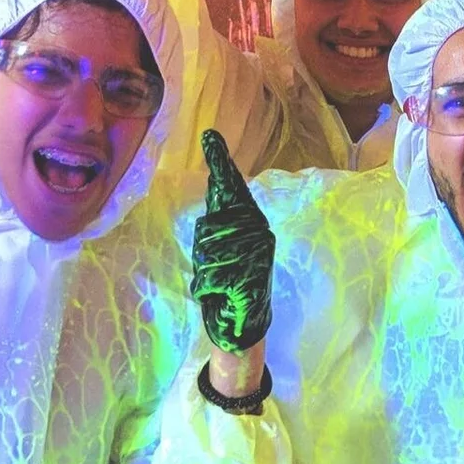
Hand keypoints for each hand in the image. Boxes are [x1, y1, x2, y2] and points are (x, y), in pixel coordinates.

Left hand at [191, 130, 274, 354]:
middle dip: (203, 254)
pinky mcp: (249, 280)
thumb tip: (216, 187)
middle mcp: (260, 235)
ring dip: (204, 275)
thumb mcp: (224, 253)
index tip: (210, 136)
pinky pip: (209, 279)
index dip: (220, 164)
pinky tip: (221, 297)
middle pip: (207, 228)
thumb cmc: (229, 287)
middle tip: (217, 272)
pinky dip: (207, 292)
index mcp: (253, 225)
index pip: (233, 191)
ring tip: (220, 285)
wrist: (244, 327)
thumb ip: (222, 226)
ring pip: (206, 254)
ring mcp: (258, 257)